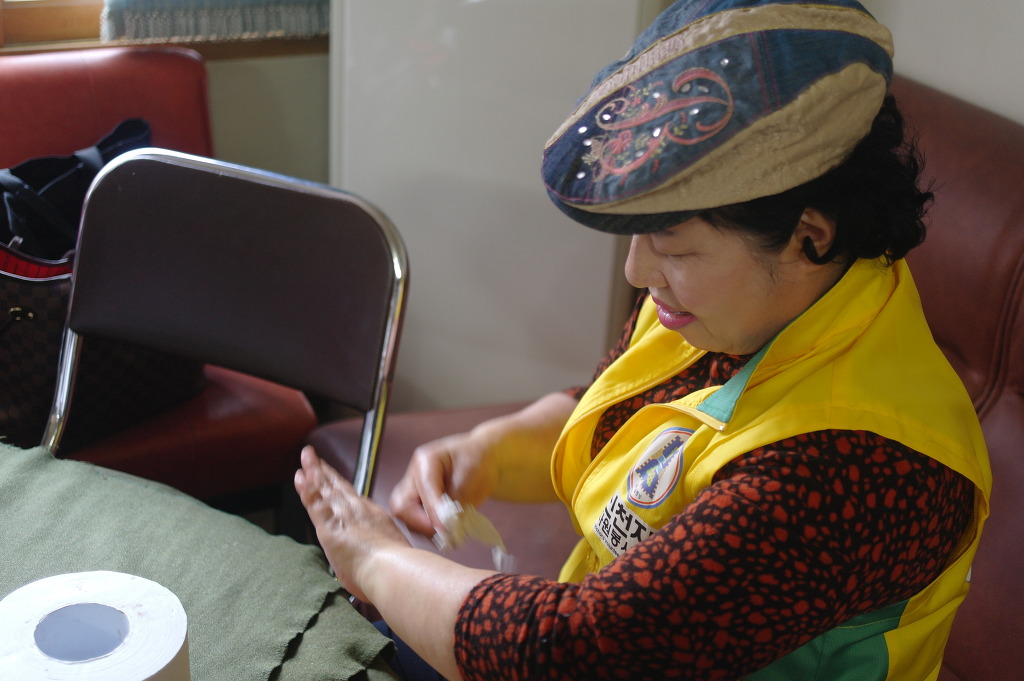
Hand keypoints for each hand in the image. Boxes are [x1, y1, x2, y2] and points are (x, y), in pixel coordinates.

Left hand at [294, 446, 410, 601]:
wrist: (391, 570)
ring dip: (314, 471)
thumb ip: (379, 553)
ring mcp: (343, 514)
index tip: (331, 477)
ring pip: (324, 488)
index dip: (339, 485)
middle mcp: (358, 510)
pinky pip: (314, 500)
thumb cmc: (393, 571)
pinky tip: (300, 476)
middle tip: (314, 458)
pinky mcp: (328, 524)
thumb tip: (374, 563)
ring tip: (306, 456)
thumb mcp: (391, 554)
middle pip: (337, 486)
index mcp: (373, 517)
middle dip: (325, 471)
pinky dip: (306, 487)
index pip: (351, 498)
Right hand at [388, 392, 579, 539]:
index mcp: (428, 459)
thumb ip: (466, 483)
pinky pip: (424, 527)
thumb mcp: (486, 458)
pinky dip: (435, 535)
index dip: (431, 511)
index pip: (417, 490)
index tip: (450, 530)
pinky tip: (455, 538)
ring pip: (410, 518)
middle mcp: (421, 475)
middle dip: (422, 523)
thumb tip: (449, 518)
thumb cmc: (504, 449)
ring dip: (427, 532)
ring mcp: (425, 492)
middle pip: (403, 506)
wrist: (516, 454)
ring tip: (453, 538)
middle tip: (450, 537)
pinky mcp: (436, 508)